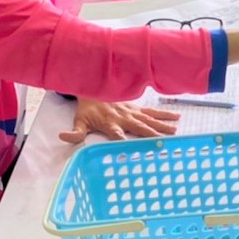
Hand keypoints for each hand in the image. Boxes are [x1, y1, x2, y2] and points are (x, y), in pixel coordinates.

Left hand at [59, 97, 179, 143]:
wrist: (92, 87)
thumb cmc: (87, 109)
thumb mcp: (78, 121)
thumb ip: (74, 132)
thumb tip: (62, 137)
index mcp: (110, 123)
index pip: (117, 135)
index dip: (124, 142)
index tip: (132, 151)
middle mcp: (123, 118)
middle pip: (140, 127)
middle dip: (152, 135)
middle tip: (164, 143)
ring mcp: (132, 112)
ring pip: (149, 119)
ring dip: (162, 125)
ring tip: (175, 131)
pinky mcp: (136, 108)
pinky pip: (152, 112)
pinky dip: (164, 114)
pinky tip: (176, 117)